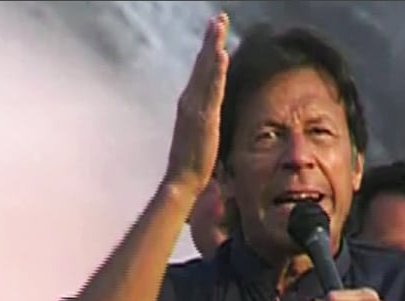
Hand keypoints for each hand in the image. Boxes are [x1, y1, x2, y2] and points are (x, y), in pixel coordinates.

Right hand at [164, 13, 229, 194]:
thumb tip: (209, 116)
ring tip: (219, 25)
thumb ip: (203, 121)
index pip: (200, 73)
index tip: (215, 32)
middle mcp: (189, 101)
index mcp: (190, 105)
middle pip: (202, 65)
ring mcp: (195, 108)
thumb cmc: (191, 163)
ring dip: (213, 46)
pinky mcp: (203, 118)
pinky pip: (212, 90)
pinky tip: (222, 55)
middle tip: (218, 17)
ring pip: (206, 72)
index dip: (208, 52)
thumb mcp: (199, 136)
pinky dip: (216, 72)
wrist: (182, 180)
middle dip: (210, 40)